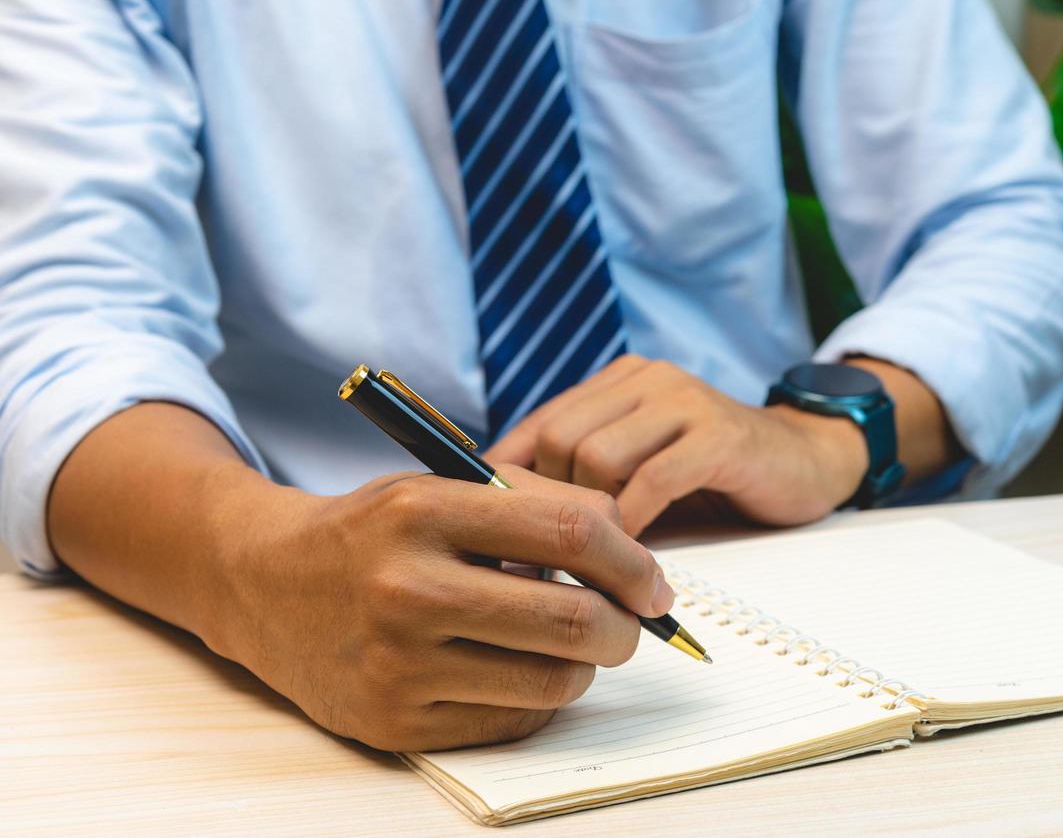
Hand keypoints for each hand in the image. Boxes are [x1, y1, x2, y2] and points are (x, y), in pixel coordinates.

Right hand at [203, 465, 673, 750]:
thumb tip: (632, 549)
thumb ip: (537, 502)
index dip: (632, 561)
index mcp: (425, 510)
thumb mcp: (443, 486)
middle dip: (624, 627)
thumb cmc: (375, 531)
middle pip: (570, 620)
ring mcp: (398, 663)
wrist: (262, 583)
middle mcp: (407, 588)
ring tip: (571, 645)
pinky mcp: (393, 722)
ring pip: (550, 681)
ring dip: (584, 666)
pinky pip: (510, 722)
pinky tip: (519, 671)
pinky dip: (536, 700)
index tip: (653, 583)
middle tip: (628, 624)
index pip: (570, 532)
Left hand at [486, 356, 867, 534]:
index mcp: (619, 382)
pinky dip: (632, 526)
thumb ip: (591, 480)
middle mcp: (646, 380)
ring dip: (588, 521)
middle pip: (559, 436)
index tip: (489, 535)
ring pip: (599, 456)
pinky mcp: (719, 434)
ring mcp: (684, 401)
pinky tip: (631, 561)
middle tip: (542, 564)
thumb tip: (512, 529)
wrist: (806, 461)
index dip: (507, 480)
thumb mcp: (641, 470)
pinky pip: (652, 481)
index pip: (539, 422)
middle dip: (546, 505)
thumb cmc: (714, 476)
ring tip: (587, 567)